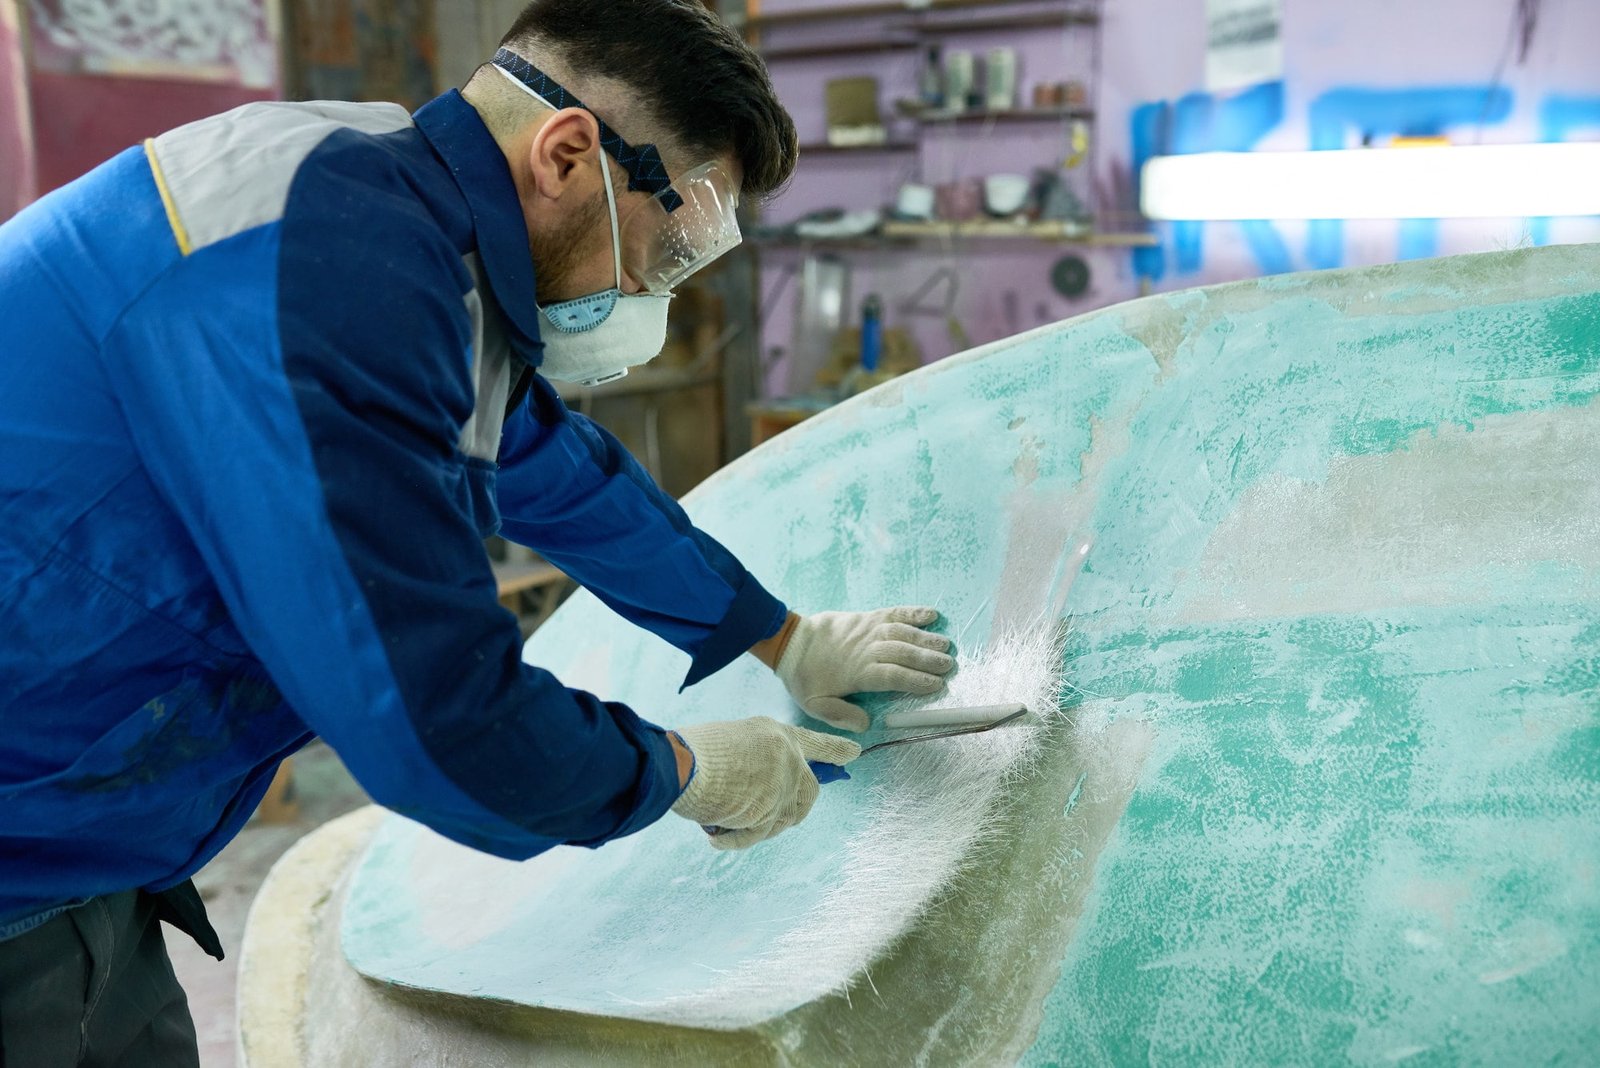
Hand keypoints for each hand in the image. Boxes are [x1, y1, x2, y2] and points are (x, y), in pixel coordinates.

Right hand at [669, 717, 860, 849]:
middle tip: (775, 816)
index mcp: (777, 734)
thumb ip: (757, 760)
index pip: (816, 742)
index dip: (835, 749)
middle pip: (809, 792)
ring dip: (756, 826)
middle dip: (795, 808)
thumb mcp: (734, 741)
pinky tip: (716, 839)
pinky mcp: (769, 811)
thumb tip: (760, 788)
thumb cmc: (694, 752)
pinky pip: (758, 835)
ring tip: (727, 821)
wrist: (682, 764)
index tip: (854, 753)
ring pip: (783, 818)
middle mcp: (788, 758)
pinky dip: (735, 840)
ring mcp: (782, 785)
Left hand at [776, 606, 954, 731]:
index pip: (893, 676)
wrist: (791, 642)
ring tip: (946, 645)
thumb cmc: (805, 677)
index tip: (937, 686)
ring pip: (902, 632)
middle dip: (928, 659)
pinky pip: (893, 612)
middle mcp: (867, 649)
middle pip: (903, 653)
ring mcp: (868, 630)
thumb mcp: (815, 705)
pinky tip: (932, 614)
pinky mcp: (866, 616)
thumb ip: (840, 716)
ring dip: (926, 638)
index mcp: (858, 673)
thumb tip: (866, 724)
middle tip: (950, 665)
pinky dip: (913, 612)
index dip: (916, 680)